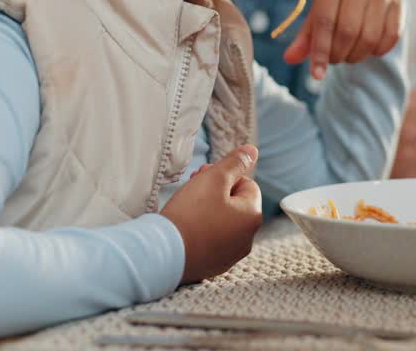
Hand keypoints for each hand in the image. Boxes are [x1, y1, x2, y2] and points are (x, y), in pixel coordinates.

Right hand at [159, 144, 262, 282]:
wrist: (163, 253)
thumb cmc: (190, 213)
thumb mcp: (214, 179)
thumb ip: (236, 162)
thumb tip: (252, 150)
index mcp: (252, 217)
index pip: (247, 184)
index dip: (225, 176)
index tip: (203, 177)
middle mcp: (247, 240)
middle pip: (235, 205)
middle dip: (216, 192)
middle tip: (193, 187)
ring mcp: (230, 256)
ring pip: (223, 223)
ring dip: (208, 211)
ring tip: (187, 207)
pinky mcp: (212, 266)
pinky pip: (211, 241)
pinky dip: (201, 231)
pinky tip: (185, 227)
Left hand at [283, 0, 402, 79]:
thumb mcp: (318, 8)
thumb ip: (306, 35)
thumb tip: (289, 59)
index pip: (324, 22)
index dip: (320, 51)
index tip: (317, 75)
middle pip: (348, 31)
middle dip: (338, 55)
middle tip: (334, 59)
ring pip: (369, 37)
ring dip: (357, 56)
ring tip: (349, 55)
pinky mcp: (398, 4)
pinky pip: (390, 38)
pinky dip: (378, 51)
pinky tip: (369, 49)